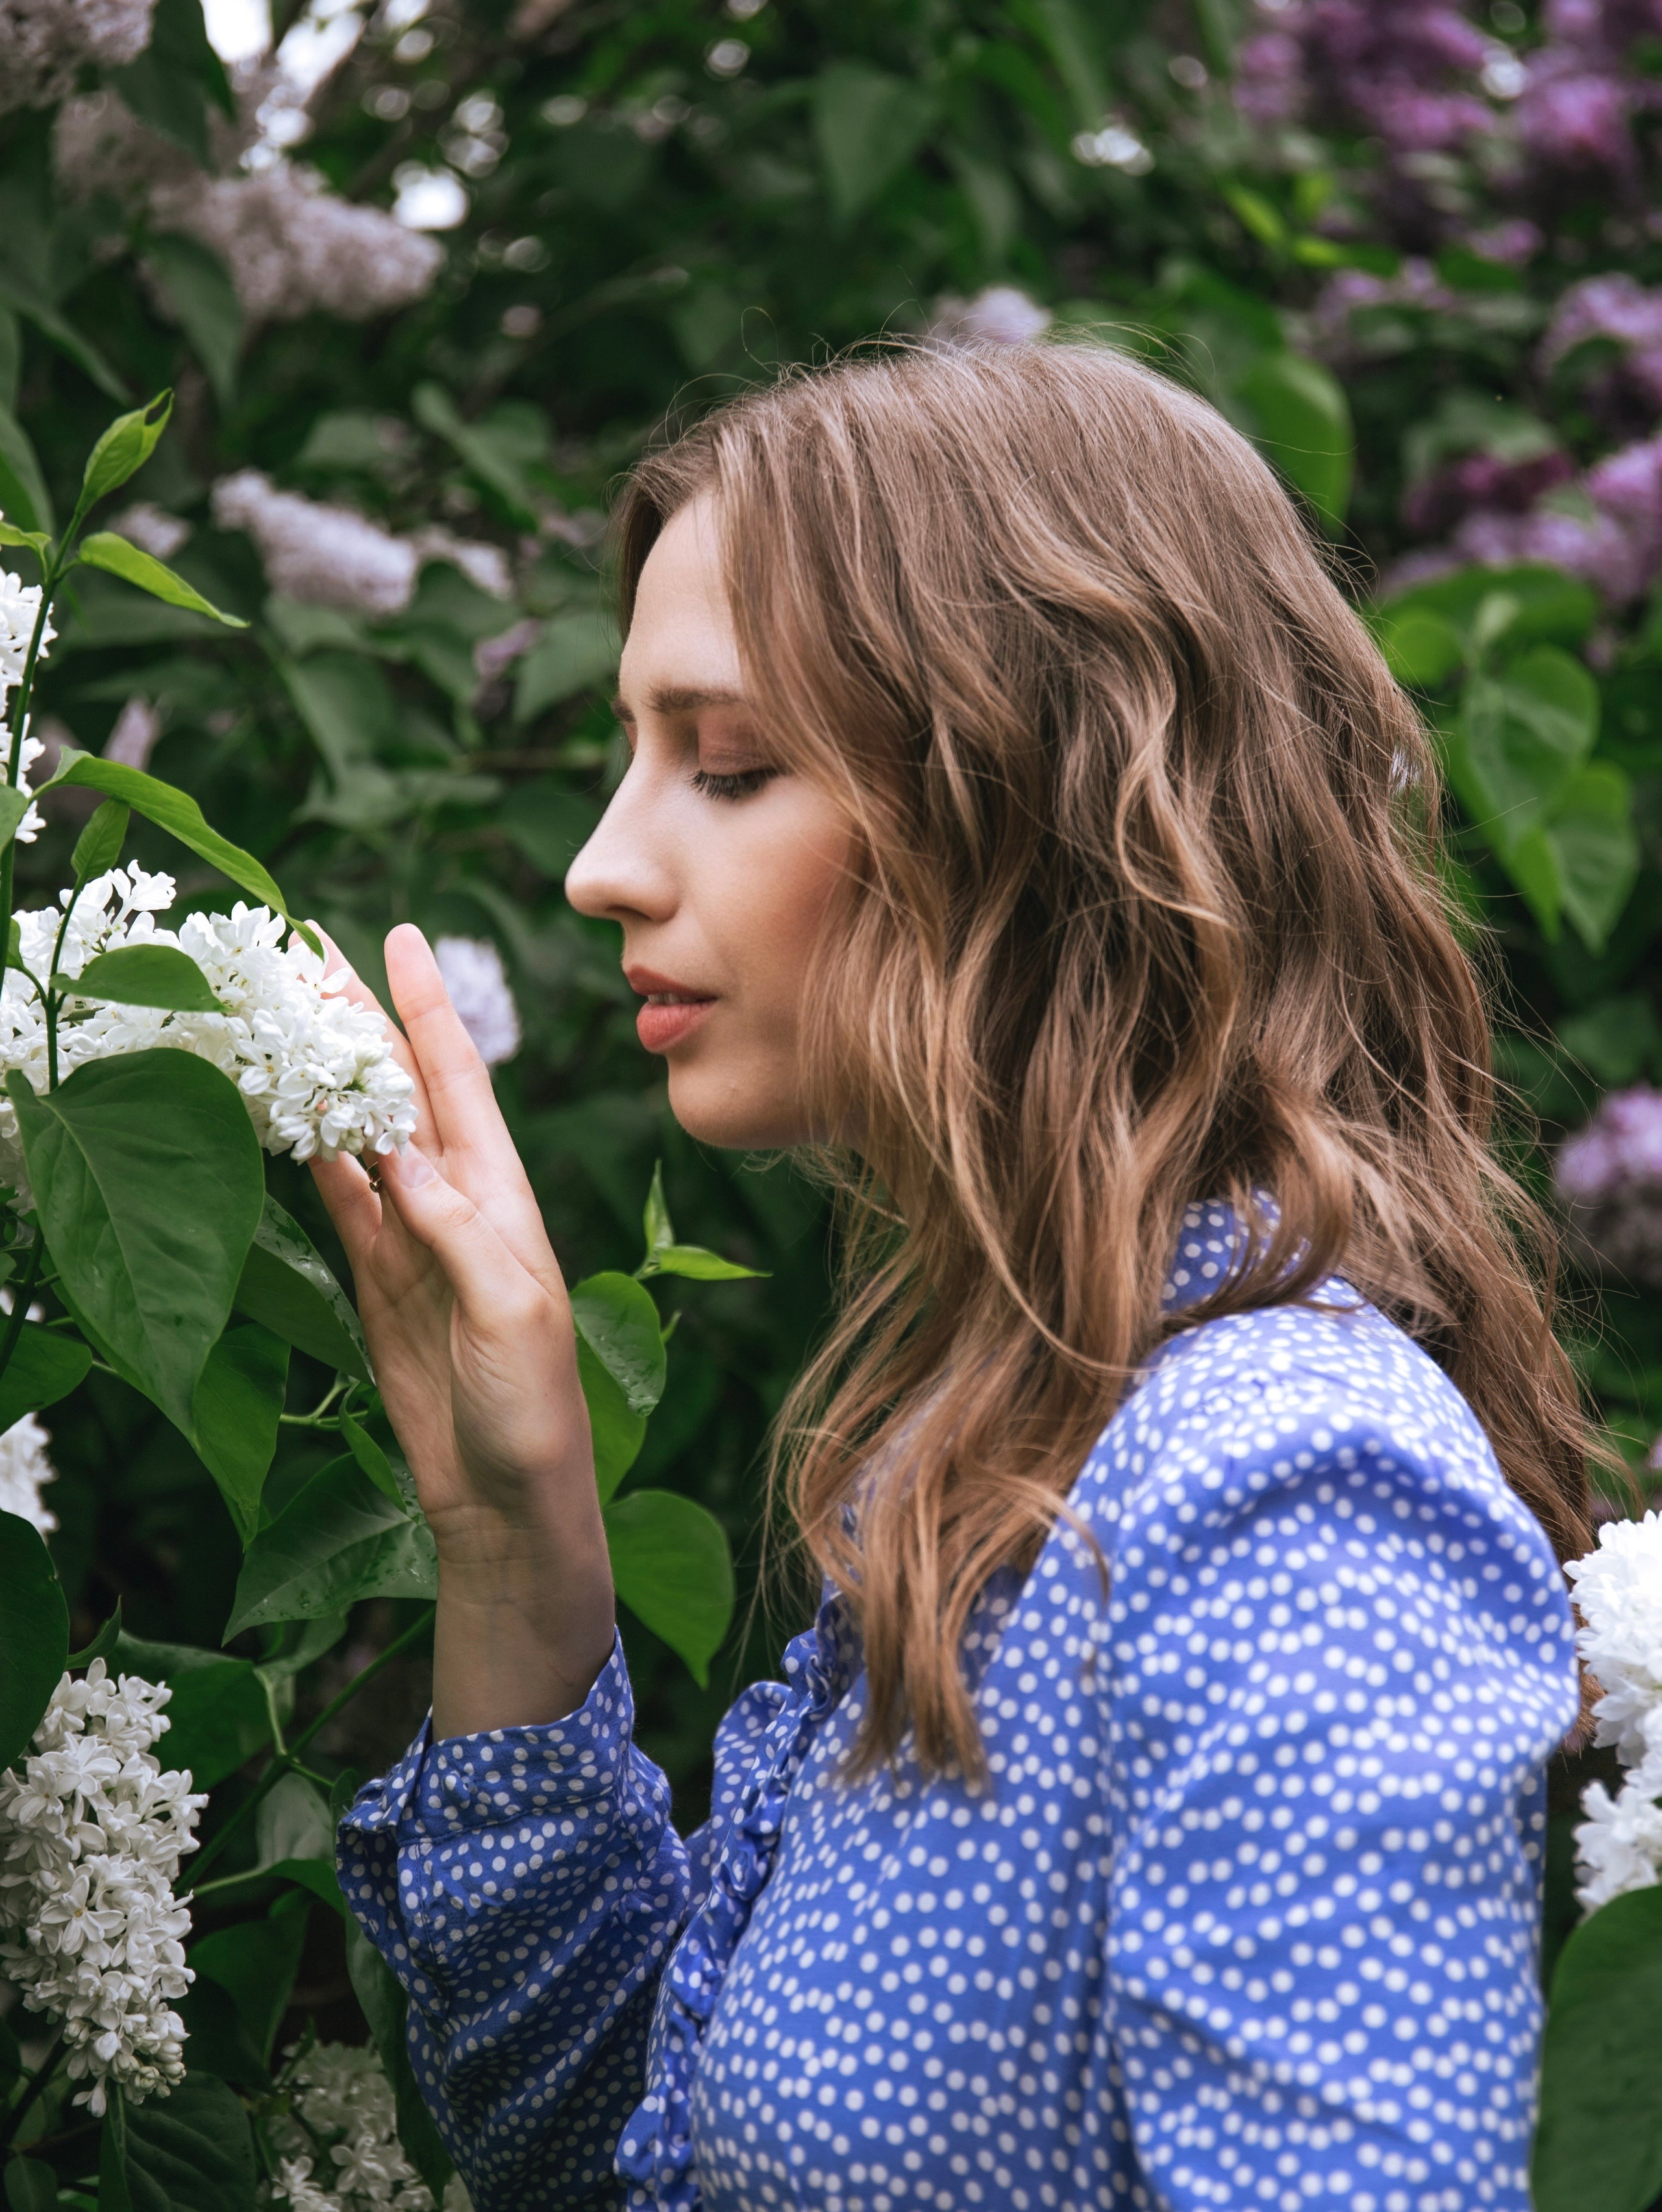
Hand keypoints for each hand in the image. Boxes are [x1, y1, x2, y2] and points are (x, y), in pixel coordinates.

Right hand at [311, 924, 613, 1735]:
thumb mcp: (512, 1315)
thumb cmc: (534, 1408)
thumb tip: (404, 1158)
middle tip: (309, 953)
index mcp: (503, 1198)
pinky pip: (339, 1203)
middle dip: (362, 1022)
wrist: (508, 1496)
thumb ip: (460, 1234)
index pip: (460, 1082)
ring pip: (362, 1137)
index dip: (429, 1008)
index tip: (402, 936)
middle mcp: (458, 1203)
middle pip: (402, 1093)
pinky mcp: (379, 1281)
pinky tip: (282, 1114)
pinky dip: (308, 1157)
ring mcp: (413, 1239)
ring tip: (285, 1013)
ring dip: (327, 1078)